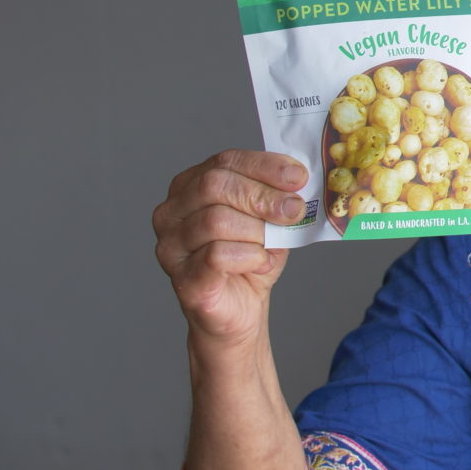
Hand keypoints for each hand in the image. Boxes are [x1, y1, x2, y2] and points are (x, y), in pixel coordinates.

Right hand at [154, 151, 307, 346]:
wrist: (241, 308)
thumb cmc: (251, 257)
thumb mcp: (270, 219)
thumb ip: (279, 196)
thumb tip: (299, 179)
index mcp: (190, 187)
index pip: (224, 161)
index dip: (264, 165)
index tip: (298, 177)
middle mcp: (171, 213)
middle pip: (214, 185)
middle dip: (262, 195)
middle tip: (294, 209)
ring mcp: (171, 246)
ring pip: (215, 220)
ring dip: (257, 230)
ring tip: (274, 242)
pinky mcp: (183, 279)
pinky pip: (217, 255)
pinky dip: (250, 256)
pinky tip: (263, 262)